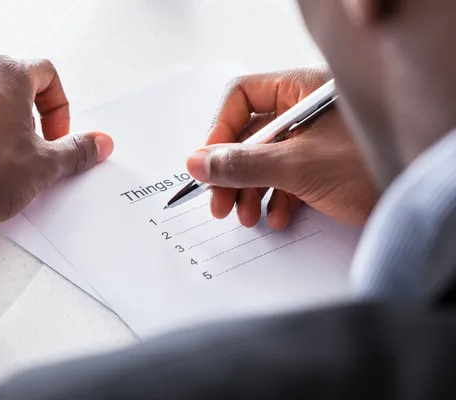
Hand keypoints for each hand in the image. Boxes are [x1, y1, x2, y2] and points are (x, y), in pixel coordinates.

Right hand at [186, 67, 377, 228]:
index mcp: (300, 91)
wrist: (418, 201)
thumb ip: (242, 163)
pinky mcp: (322, 166)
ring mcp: (313, 140)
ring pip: (264, 160)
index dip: (219, 130)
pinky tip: (279, 217)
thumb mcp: (297, 165)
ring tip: (247, 216)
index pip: (241, 98)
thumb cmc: (372, 168)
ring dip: (249, 190)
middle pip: (249, 135)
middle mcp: (304, 112)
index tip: (208, 163)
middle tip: (219, 202)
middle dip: (231, 172)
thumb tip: (197, 161)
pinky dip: (276, 199)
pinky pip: (285, 178)